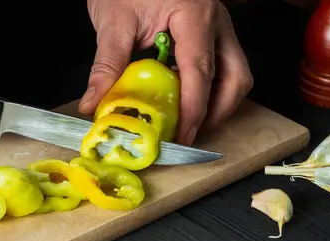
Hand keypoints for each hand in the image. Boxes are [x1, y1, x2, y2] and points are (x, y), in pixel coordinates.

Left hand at [79, 0, 252, 145]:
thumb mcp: (113, 20)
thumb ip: (106, 64)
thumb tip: (93, 104)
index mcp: (194, 14)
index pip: (201, 70)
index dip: (194, 109)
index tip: (182, 136)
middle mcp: (216, 21)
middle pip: (235, 77)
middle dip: (216, 112)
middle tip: (188, 135)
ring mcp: (219, 28)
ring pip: (236, 74)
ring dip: (217, 104)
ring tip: (187, 124)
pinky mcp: (212, 34)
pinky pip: (223, 68)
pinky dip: (209, 91)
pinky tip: (184, 102)